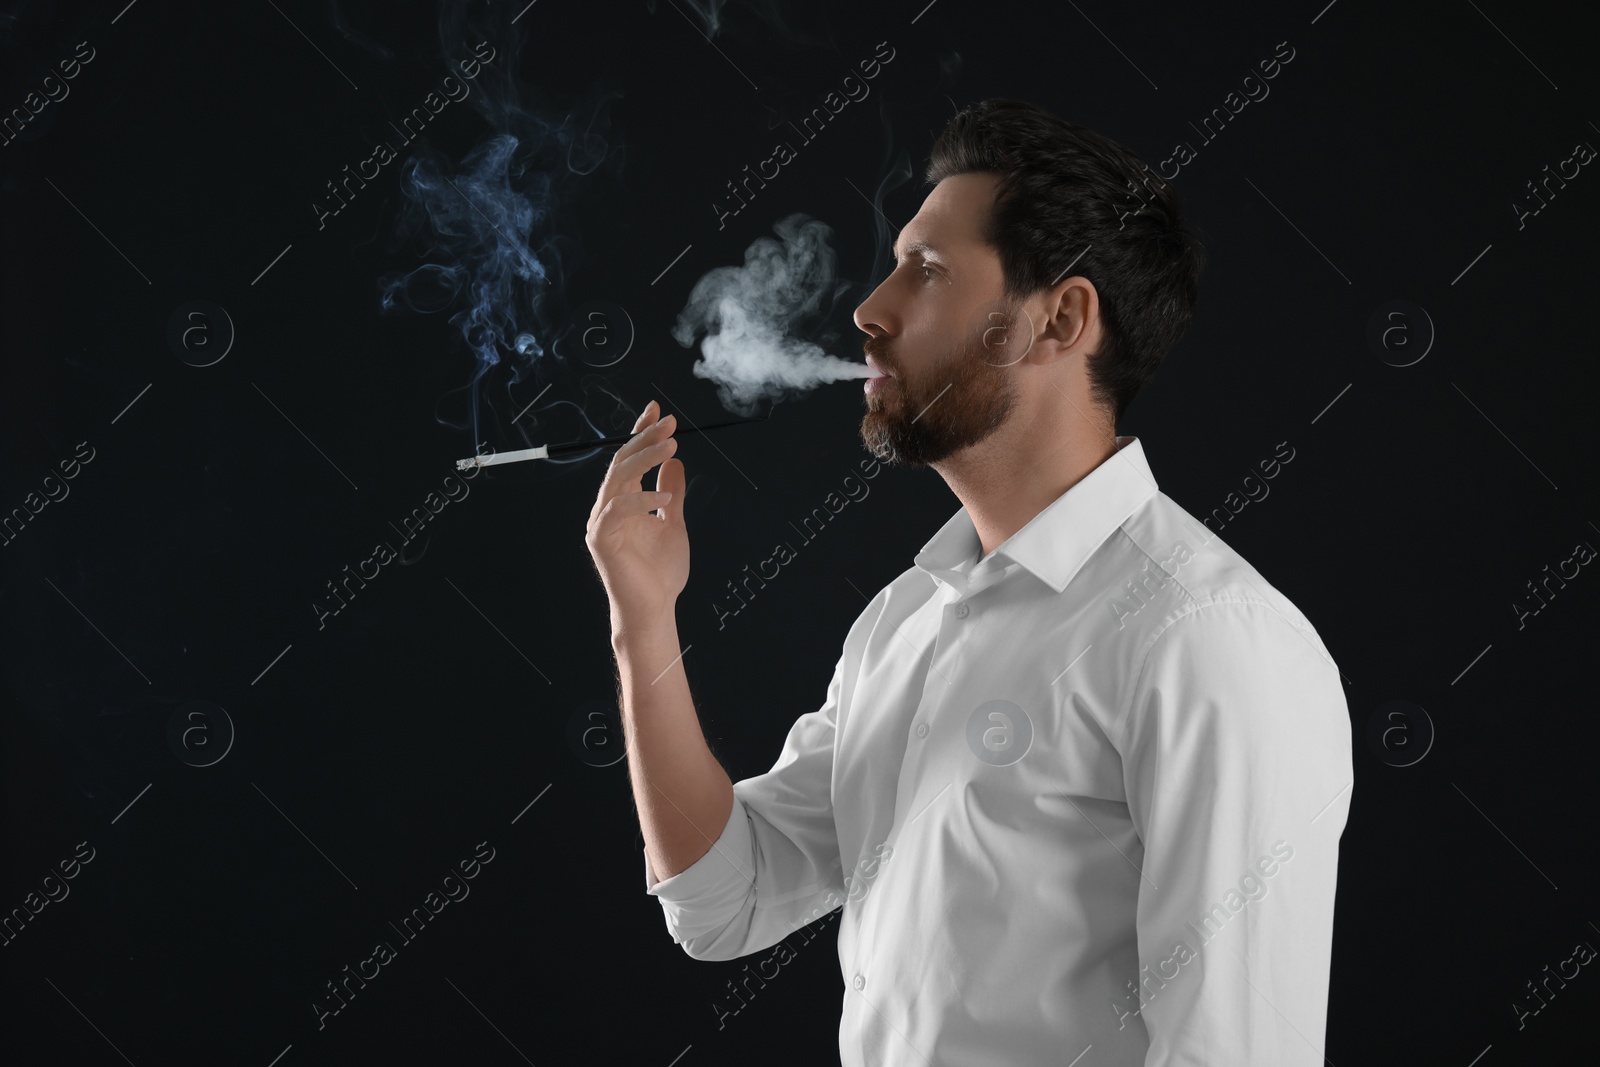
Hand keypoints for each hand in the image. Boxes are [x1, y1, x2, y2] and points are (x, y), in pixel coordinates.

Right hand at [584, 399, 687, 631]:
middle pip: (622, 463)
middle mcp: (607, 507)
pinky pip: (618, 509)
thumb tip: (675, 462)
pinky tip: (664, 497)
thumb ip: (672, 493)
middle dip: (645, 439)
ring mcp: (601, 522)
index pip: (629, 460)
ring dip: (644, 459)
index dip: (641, 433)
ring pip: (618, 479)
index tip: (658, 411)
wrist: (655, 608)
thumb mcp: (674, 523)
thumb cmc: (662, 572)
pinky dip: (640, 499)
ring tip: (671, 446)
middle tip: (669, 422)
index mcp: (622, 501)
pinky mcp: (601, 539)